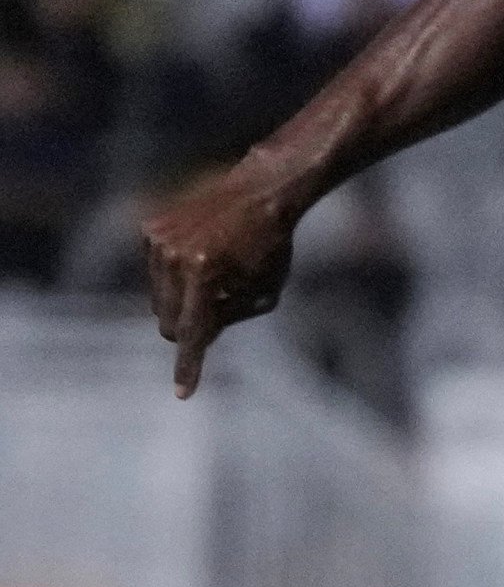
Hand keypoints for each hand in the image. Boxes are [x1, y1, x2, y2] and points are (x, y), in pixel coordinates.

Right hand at [142, 160, 303, 396]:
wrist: (258, 194)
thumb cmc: (271, 248)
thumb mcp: (264, 293)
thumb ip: (229, 318)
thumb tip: (197, 339)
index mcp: (205, 273)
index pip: (192, 332)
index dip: (189, 365)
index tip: (183, 393)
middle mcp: (174, 257)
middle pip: (167, 322)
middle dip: (188, 327)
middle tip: (215, 309)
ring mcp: (157, 241)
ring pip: (157, 299)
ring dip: (181, 300)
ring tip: (214, 274)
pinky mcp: (150, 230)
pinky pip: (154, 273)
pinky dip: (174, 275)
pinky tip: (201, 254)